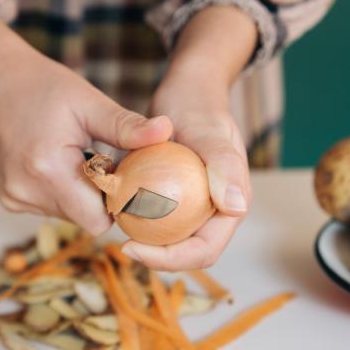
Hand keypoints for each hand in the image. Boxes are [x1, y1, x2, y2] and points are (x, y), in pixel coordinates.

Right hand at [0, 0, 172, 234]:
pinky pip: (49, 207)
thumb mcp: (89, 102)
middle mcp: (25, 192)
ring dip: (80, 193)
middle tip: (104, 160)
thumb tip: (167, 132)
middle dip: (101, 196)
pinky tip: (56, 161)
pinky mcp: (7, 198)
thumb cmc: (42, 86)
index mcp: (48, 169)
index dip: (118, 204)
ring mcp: (13, 198)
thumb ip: (127, 126)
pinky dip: (61, 191)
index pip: (98, 220)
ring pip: (68, 214)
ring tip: (77, 157)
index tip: (128, 179)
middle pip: (84, 219)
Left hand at [121, 5, 257, 269]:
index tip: (133, 248)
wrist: (187, 90)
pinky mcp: (176, 196)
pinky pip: (156, 218)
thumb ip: (224, 167)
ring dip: (145, 241)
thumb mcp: (209, 133)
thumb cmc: (199, 107)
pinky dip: (138, 218)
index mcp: (230, 206)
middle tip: (121, 246)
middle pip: (186, 251)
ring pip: (169, 238)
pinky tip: (113, 209)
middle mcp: (214, 211)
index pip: (204, 250)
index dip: (171, 259)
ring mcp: (195, 204)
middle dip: (155, 256)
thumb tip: (236, 208)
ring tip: (114, 229)